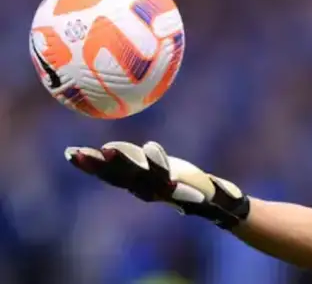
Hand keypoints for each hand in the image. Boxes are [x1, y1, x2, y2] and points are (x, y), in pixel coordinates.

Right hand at [65, 141, 249, 228]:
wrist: (211, 198)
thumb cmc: (178, 179)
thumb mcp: (153, 168)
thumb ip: (133, 160)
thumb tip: (107, 148)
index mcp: (136, 183)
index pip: (108, 174)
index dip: (88, 165)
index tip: (68, 153)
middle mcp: (145, 188)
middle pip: (118, 176)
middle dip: (98, 165)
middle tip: (77, 152)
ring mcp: (163, 188)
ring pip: (140, 175)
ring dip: (124, 162)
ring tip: (108, 150)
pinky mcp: (182, 186)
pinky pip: (168, 174)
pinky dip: (157, 161)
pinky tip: (150, 146)